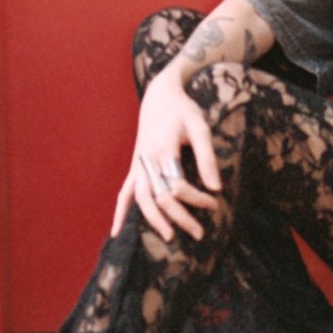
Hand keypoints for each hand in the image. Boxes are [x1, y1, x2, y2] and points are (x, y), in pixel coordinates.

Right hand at [112, 71, 221, 242]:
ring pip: (141, 199)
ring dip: (154, 220)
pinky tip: (116, 231)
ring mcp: (138, 165)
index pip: (178, 186)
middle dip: (179, 218)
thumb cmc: (182, 111)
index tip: (214, 203)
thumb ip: (207, 158)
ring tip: (169, 237)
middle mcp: (147, 160)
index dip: (197, 199)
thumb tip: (216, 188)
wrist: (159, 96)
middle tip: (199, 234)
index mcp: (163, 151)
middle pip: (159, 198)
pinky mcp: (134, 167)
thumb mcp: (200, 128)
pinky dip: (120, 212)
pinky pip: (124, 193)